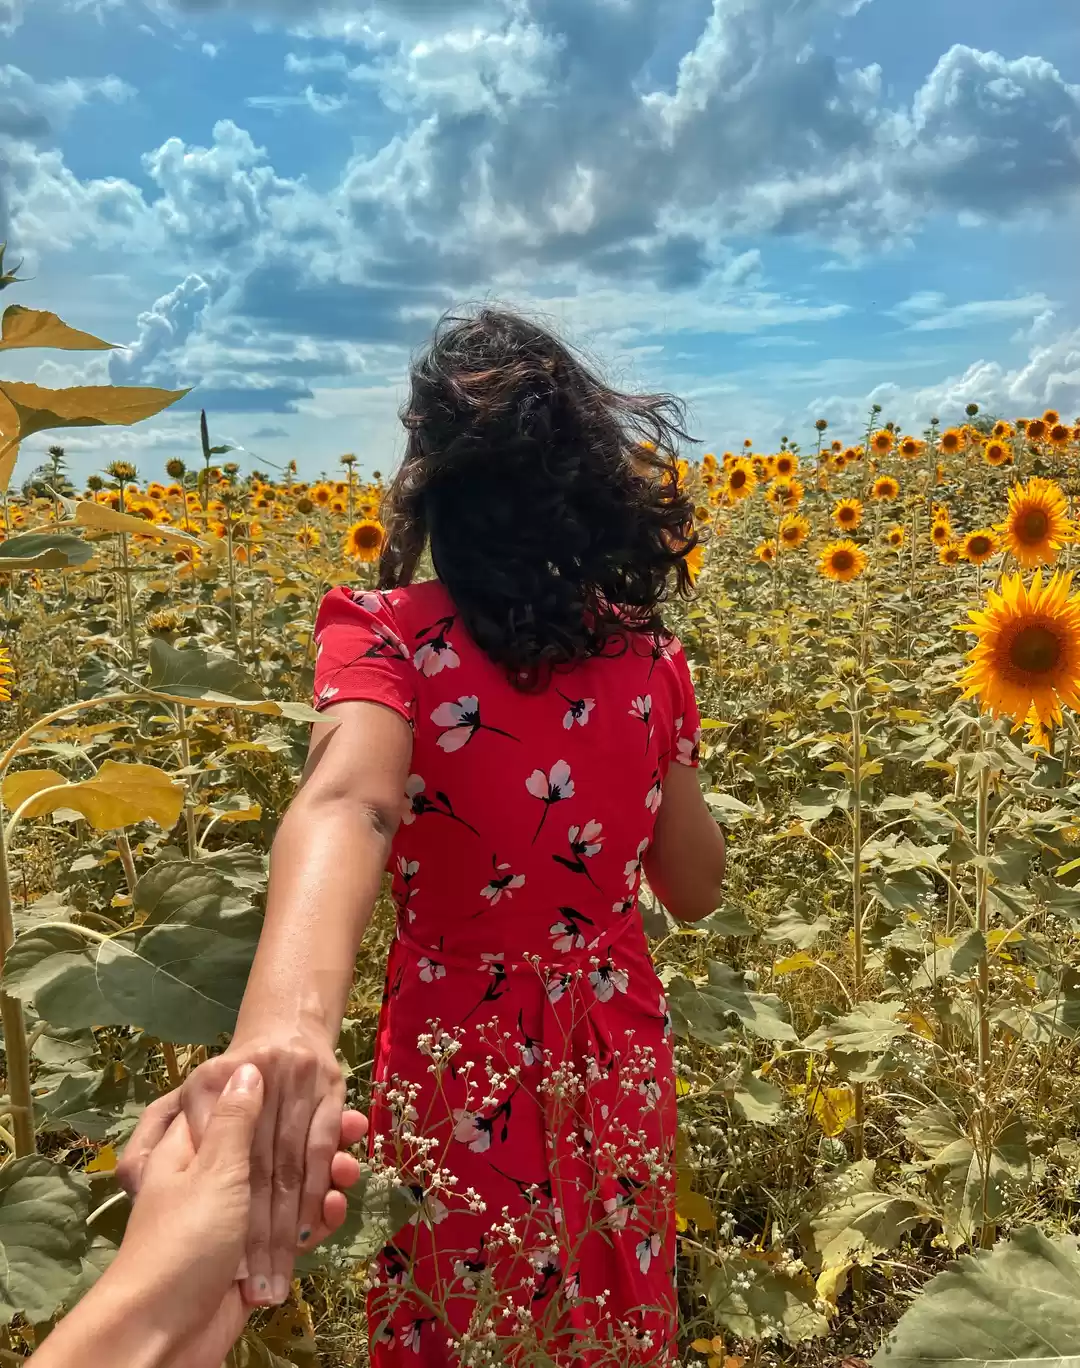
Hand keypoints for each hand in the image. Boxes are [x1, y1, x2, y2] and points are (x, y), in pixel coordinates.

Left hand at [118, 1033, 360, 1306]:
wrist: (163, 1338)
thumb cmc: (183, 1242)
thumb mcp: (212, 1172)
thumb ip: (235, 1121)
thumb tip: (248, 1068)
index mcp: (193, 1149)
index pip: (242, 1109)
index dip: (282, 1100)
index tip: (321, 1090)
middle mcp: (215, 1178)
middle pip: (274, 1148)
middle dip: (315, 1141)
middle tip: (355, 1128)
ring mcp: (236, 1219)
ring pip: (288, 1188)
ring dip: (323, 1179)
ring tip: (351, 1171)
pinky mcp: (255, 1257)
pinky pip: (292, 1229)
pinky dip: (316, 1219)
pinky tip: (336, 1208)